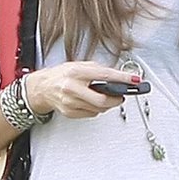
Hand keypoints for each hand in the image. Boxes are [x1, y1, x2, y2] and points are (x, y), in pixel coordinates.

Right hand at [25, 62, 146, 118]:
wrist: (43, 87)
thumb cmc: (62, 75)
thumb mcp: (80, 66)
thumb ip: (98, 71)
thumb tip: (118, 77)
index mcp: (76, 72)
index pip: (105, 76)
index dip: (122, 79)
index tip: (134, 80)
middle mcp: (72, 87)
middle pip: (103, 100)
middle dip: (116, 99)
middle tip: (122, 95)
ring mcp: (70, 102)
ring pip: (99, 109)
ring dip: (107, 104)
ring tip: (106, 96)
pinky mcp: (70, 112)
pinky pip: (91, 114)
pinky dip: (97, 109)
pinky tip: (93, 102)